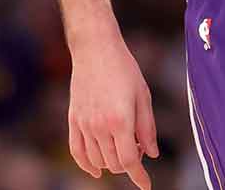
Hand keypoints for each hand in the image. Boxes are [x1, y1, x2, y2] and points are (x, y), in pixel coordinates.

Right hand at [67, 35, 158, 186]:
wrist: (95, 49)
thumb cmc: (124, 69)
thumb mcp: (143, 96)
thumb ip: (147, 128)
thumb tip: (152, 154)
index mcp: (120, 120)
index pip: (129, 161)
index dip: (139, 177)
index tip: (146, 186)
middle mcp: (99, 126)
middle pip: (114, 163)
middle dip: (129, 163)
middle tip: (138, 146)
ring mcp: (84, 124)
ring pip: (97, 161)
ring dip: (111, 163)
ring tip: (123, 146)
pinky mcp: (73, 120)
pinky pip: (77, 152)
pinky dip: (86, 165)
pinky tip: (96, 170)